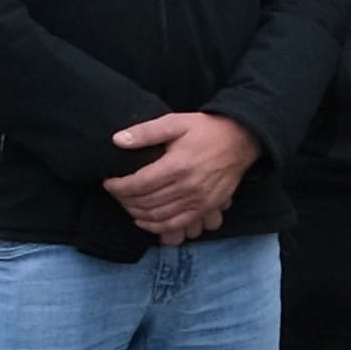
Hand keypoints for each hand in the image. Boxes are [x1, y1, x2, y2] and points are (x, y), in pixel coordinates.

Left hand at [102, 110, 260, 243]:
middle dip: (124, 200)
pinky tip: (144, 221)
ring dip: (137, 214)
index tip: (108, 182)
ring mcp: (199, 200)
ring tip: (127, 204)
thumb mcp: (176, 122)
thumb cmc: (206, 130)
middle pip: (146, 203)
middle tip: (116, 192)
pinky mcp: (207, 207)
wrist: (241, 139)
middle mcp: (188, 187)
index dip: (118, 186)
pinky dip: (157, 227)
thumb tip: (117, 140)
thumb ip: (146, 132)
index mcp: (178, 165)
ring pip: (158, 217)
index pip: (138, 184)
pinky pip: (177, 224)